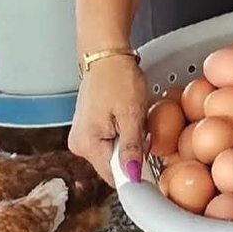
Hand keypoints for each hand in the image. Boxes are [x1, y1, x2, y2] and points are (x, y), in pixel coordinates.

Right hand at [68, 54, 148, 186]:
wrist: (106, 54)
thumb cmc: (119, 78)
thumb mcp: (131, 113)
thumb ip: (130, 147)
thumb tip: (131, 177)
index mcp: (87, 144)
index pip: (114, 176)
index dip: (136, 173)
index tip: (154, 164)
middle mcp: (79, 145)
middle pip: (113, 165)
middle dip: (133, 154)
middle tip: (144, 129)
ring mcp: (82, 136)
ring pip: (112, 153)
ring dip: (129, 143)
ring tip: (136, 120)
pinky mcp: (88, 127)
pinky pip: (109, 141)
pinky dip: (122, 134)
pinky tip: (128, 118)